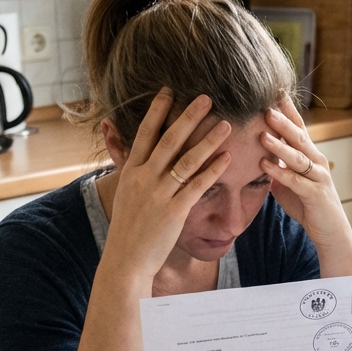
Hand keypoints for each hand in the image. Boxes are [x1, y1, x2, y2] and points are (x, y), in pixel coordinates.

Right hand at [105, 89, 230, 281]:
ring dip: (208, 140)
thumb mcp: (124, 194)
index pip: (145, 134)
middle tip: (205, 97)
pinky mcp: (174, 211)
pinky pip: (197, 185)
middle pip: (168, 140)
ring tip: (226, 123)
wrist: (126, 259)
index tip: (169, 91)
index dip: (157, 111)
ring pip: (186, 160)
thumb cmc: (129, 228)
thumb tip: (125, 149)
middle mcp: (144, 178)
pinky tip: (227, 157)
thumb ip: (128, 168)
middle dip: (187, 116)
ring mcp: (159, 194)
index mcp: (131, 172)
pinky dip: (212, 170)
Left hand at [260, 98, 351, 262]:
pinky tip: (264, 165)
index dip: (287, 109)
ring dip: (279, 144)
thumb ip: (278, 165)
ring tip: (262, 133)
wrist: (331, 231)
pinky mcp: (316, 195)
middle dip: (282, 121)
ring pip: (298, 156)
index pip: (298, 126)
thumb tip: (257, 152)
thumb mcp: (290, 182)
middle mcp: (317, 161)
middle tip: (265, 106)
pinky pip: (296, 180)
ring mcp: (319, 177)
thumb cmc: (309, 205)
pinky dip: (280, 172)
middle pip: (299, 136)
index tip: (273, 92)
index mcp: (311, 155)